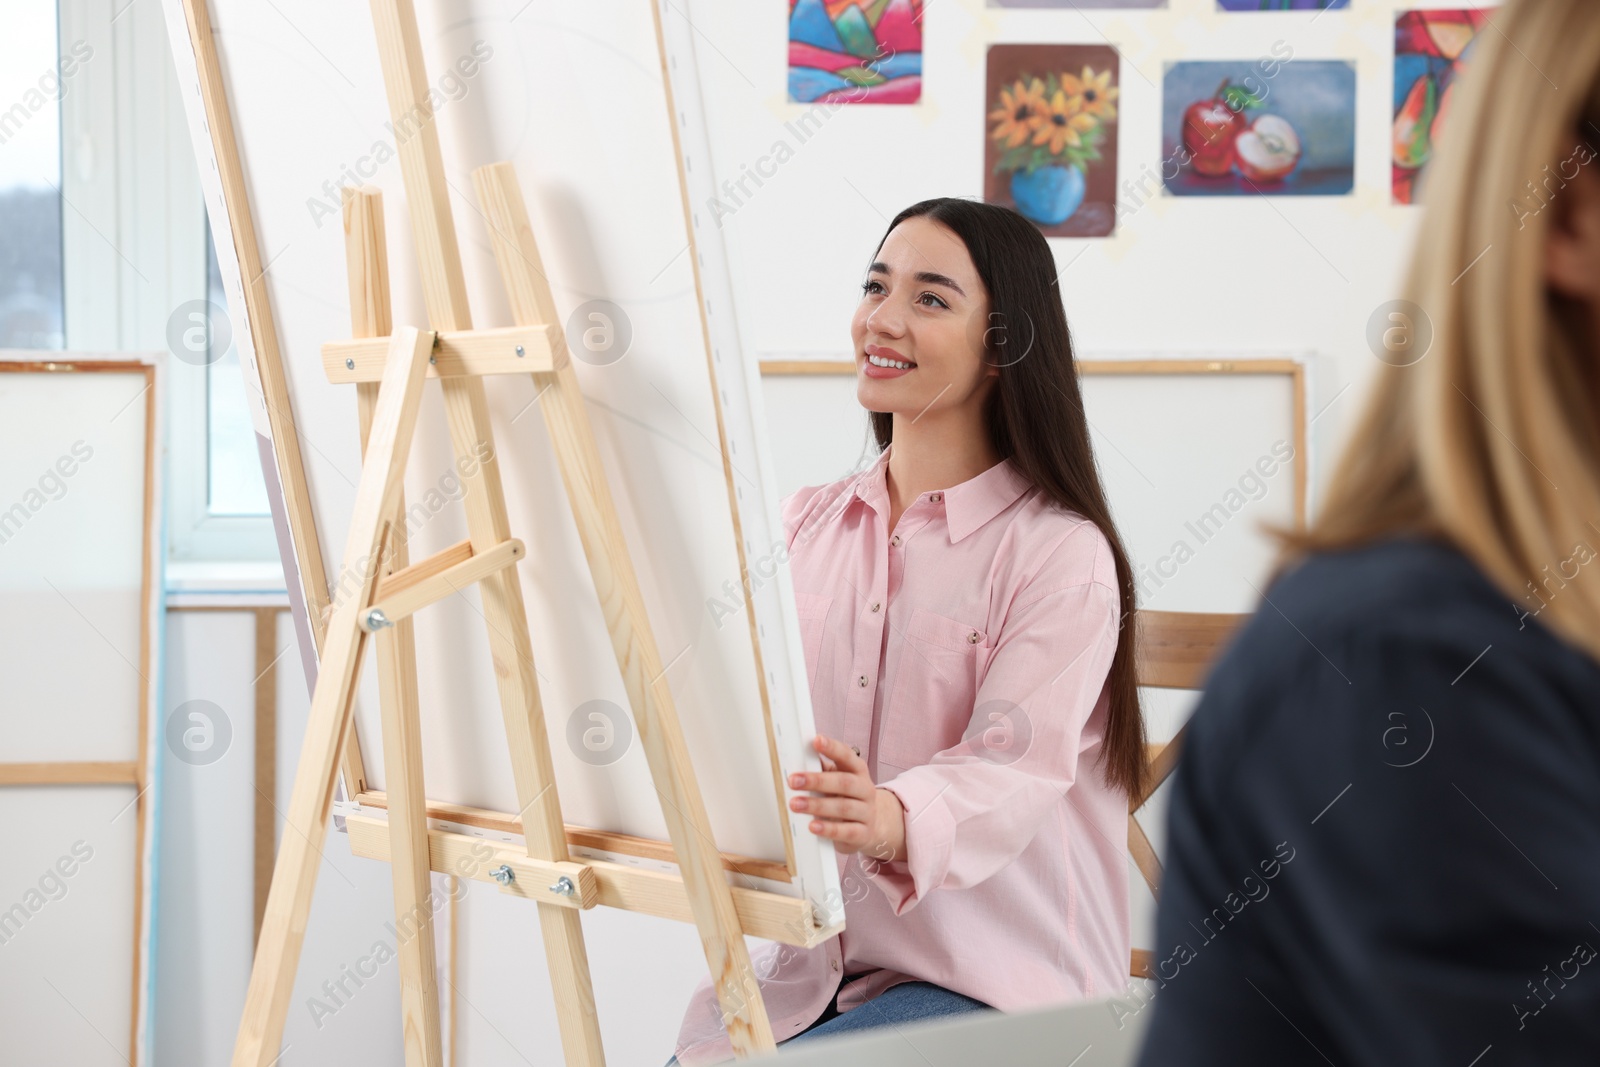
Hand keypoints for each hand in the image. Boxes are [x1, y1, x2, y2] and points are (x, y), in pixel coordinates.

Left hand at [788, 734, 905, 863]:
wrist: (872, 826)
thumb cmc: (846, 797)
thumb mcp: (837, 780)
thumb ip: (820, 769)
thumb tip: (796, 756)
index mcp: (858, 771)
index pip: (847, 756)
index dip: (832, 748)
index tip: (816, 740)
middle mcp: (865, 789)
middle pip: (844, 782)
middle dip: (817, 780)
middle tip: (793, 780)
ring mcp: (867, 812)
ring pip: (843, 807)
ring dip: (817, 805)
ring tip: (795, 804)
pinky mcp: (863, 834)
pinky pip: (846, 831)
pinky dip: (828, 829)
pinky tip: (812, 826)